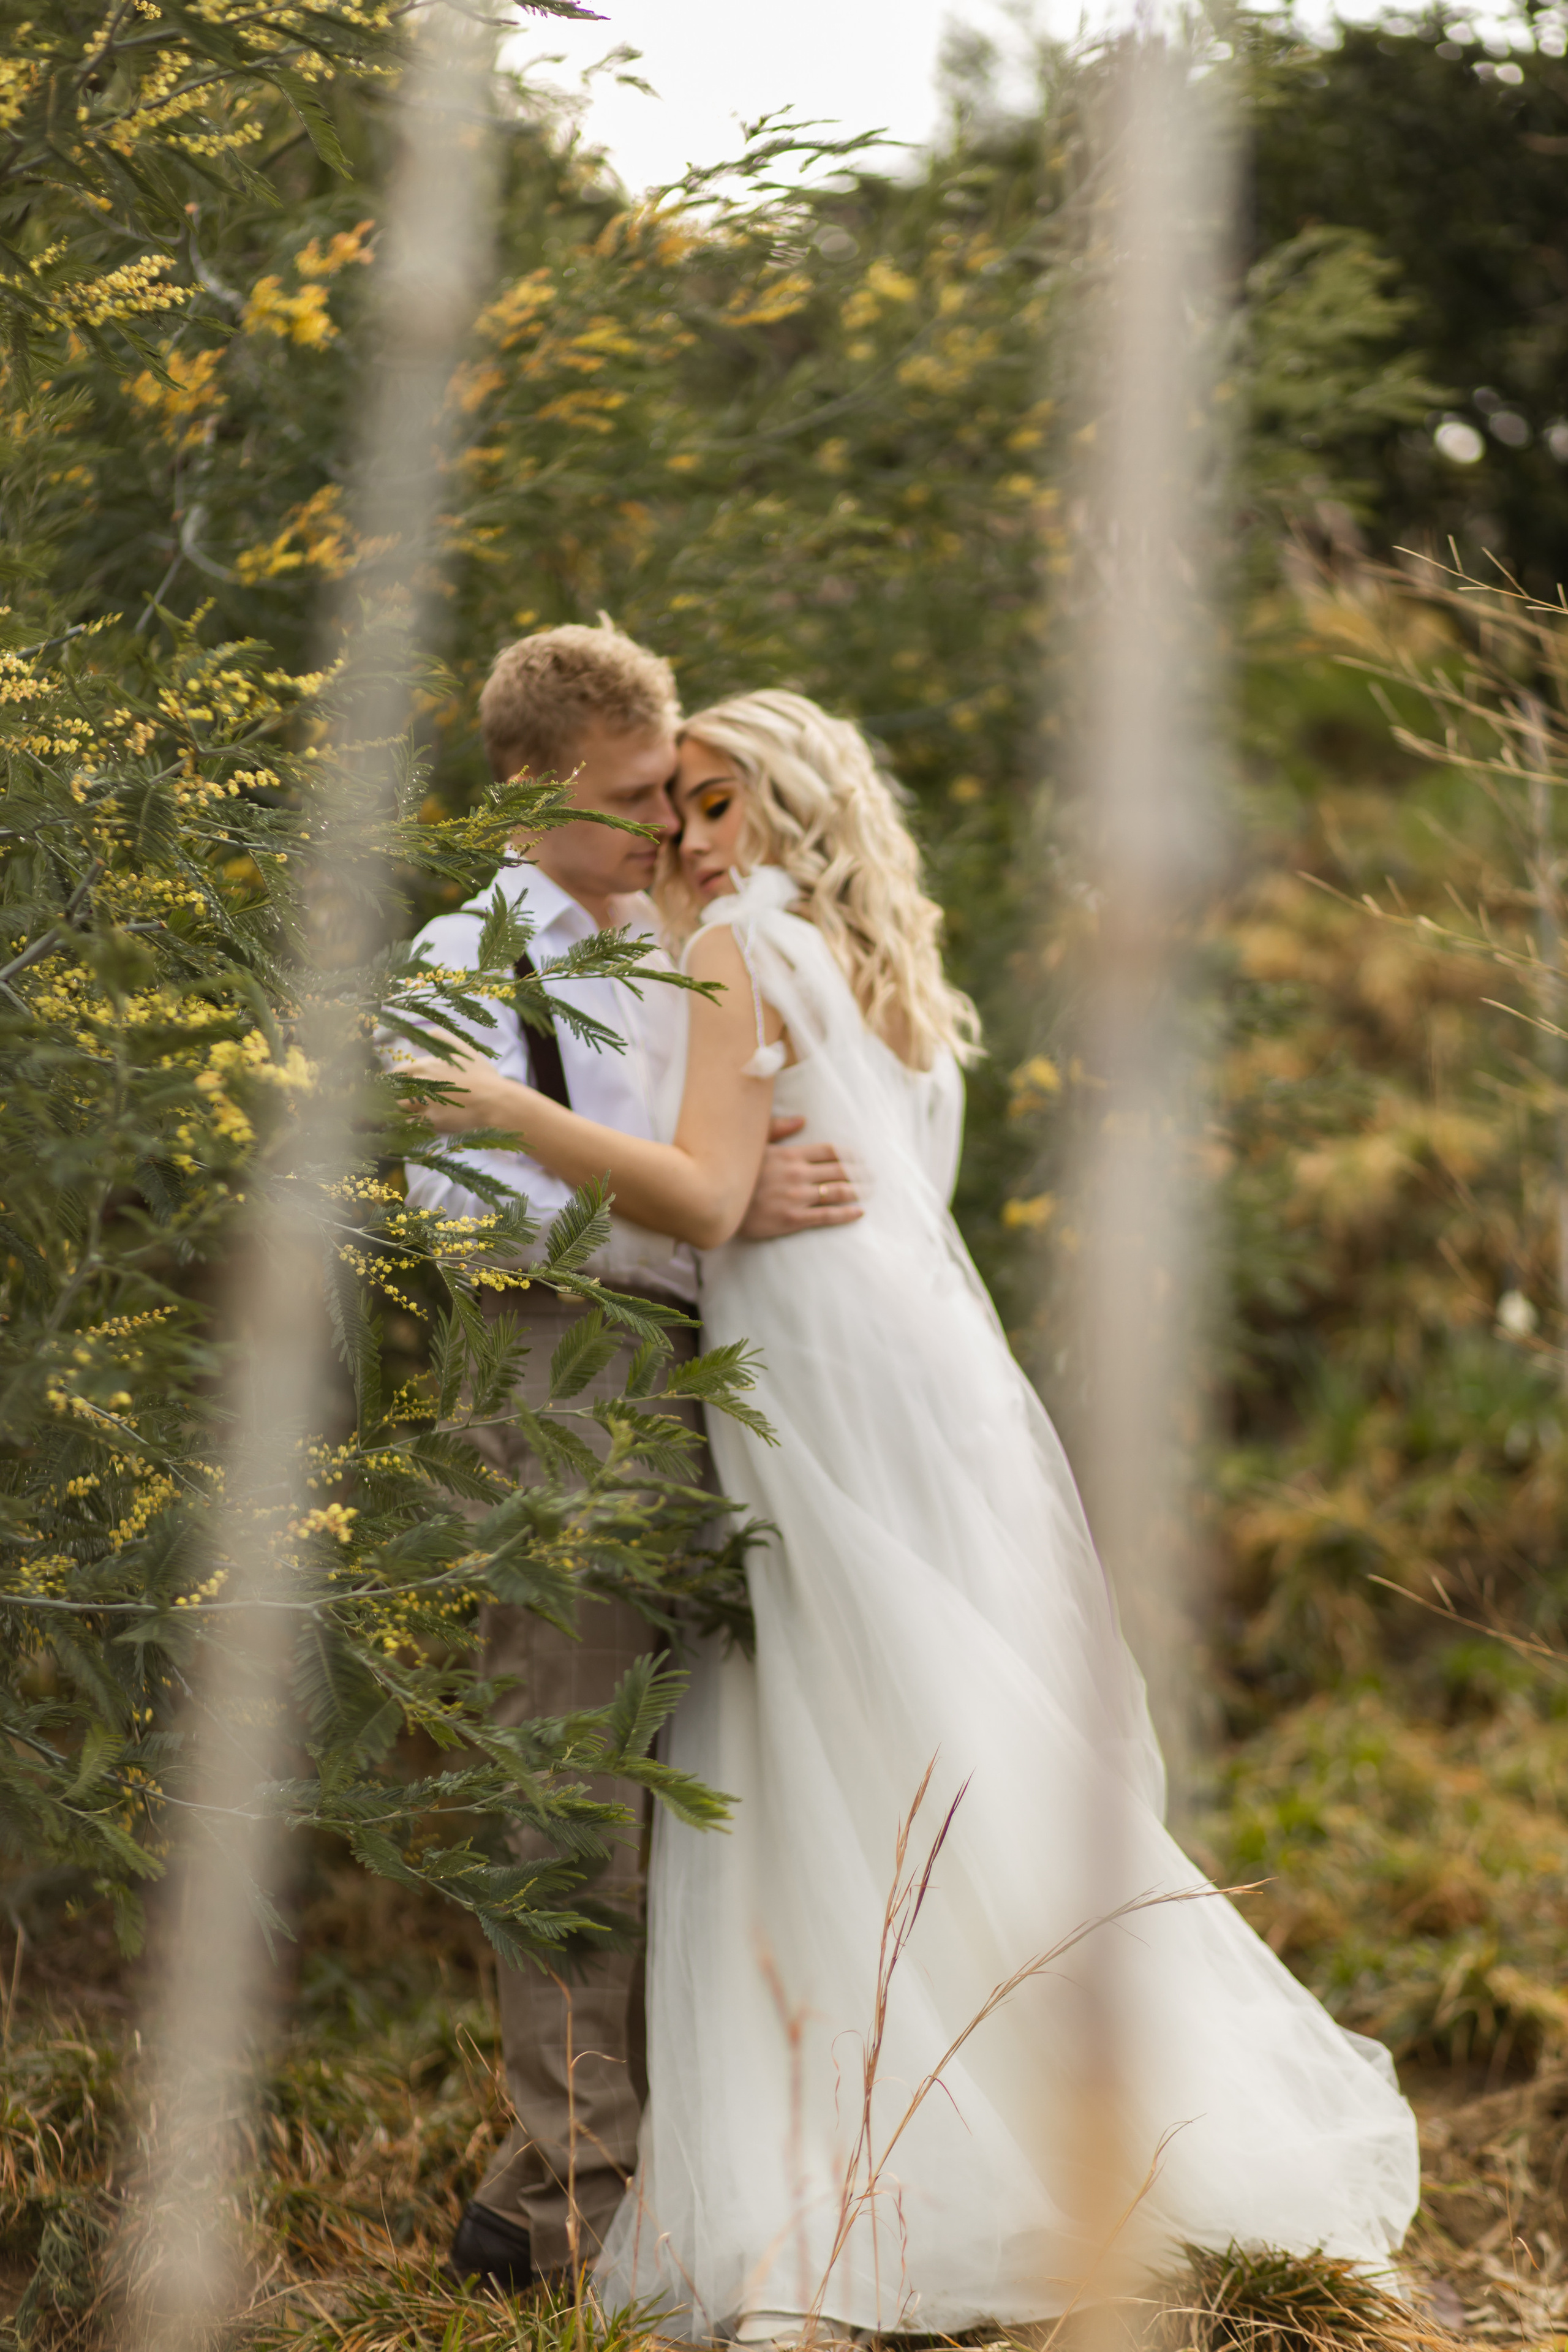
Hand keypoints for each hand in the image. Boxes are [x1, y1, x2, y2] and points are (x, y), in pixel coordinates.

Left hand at [396, 1046, 507, 1134]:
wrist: (495, 1099)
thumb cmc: (481, 1074)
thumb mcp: (464, 1050)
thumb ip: (444, 1038)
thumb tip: (428, 1033)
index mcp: (425, 1066)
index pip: (399, 1071)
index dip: (399, 1077)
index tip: (403, 1082)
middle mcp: (420, 1083)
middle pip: (395, 1089)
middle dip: (396, 1093)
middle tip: (402, 1097)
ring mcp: (425, 1103)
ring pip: (400, 1107)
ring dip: (400, 1108)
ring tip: (405, 1110)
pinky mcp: (432, 1120)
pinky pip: (410, 1123)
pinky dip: (408, 1123)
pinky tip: (413, 1122)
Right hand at [738, 1115, 861, 1239]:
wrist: (717, 1205)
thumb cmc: (736, 1174)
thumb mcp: (753, 1145)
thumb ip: (778, 1129)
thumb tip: (802, 1119)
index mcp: (790, 1155)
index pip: (830, 1151)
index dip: (850, 1156)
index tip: (861, 1159)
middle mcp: (798, 1174)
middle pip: (840, 1171)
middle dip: (860, 1174)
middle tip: (873, 1177)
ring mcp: (797, 1197)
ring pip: (838, 1192)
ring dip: (858, 1191)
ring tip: (870, 1192)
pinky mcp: (793, 1219)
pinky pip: (828, 1215)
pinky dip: (847, 1213)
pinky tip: (859, 1212)